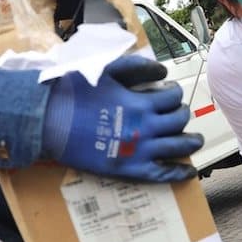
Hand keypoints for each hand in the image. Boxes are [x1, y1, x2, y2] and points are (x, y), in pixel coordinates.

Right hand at [42, 55, 203, 181]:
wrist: (47, 120)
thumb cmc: (74, 92)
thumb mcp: (107, 70)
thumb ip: (137, 67)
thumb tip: (162, 70)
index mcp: (141, 103)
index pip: (173, 97)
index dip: (174, 93)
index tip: (169, 93)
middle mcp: (145, 128)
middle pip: (179, 121)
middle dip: (182, 114)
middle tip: (178, 114)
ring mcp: (139, 152)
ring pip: (179, 147)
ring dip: (191, 142)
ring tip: (194, 140)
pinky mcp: (128, 171)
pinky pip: (162, 174)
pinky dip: (179, 172)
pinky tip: (189, 171)